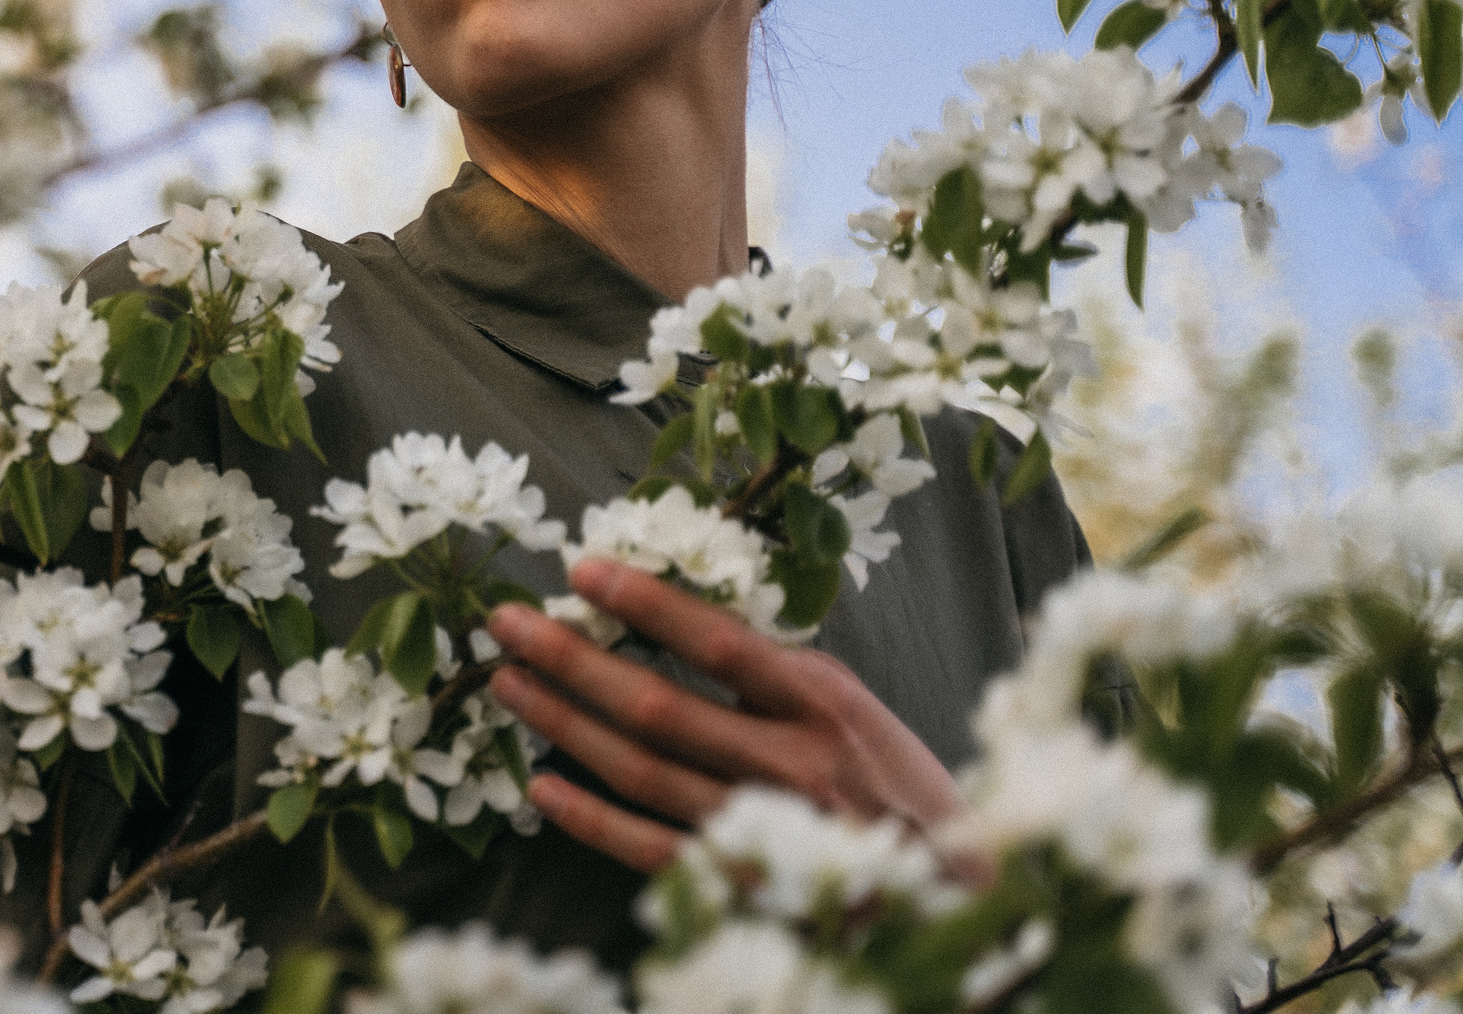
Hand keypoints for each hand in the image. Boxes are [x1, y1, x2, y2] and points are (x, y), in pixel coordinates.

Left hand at [483, 557, 963, 872]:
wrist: (953, 894)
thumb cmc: (893, 783)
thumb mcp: (852, 705)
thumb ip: (771, 671)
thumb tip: (674, 618)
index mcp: (822, 704)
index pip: (719, 641)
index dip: (646, 604)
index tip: (582, 569)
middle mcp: (791, 765)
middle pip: (659, 706)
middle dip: (572, 659)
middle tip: (509, 624)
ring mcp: (762, 830)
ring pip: (642, 772)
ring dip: (565, 725)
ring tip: (509, 683)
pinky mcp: (743, 883)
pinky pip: (650, 849)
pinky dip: (591, 820)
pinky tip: (541, 786)